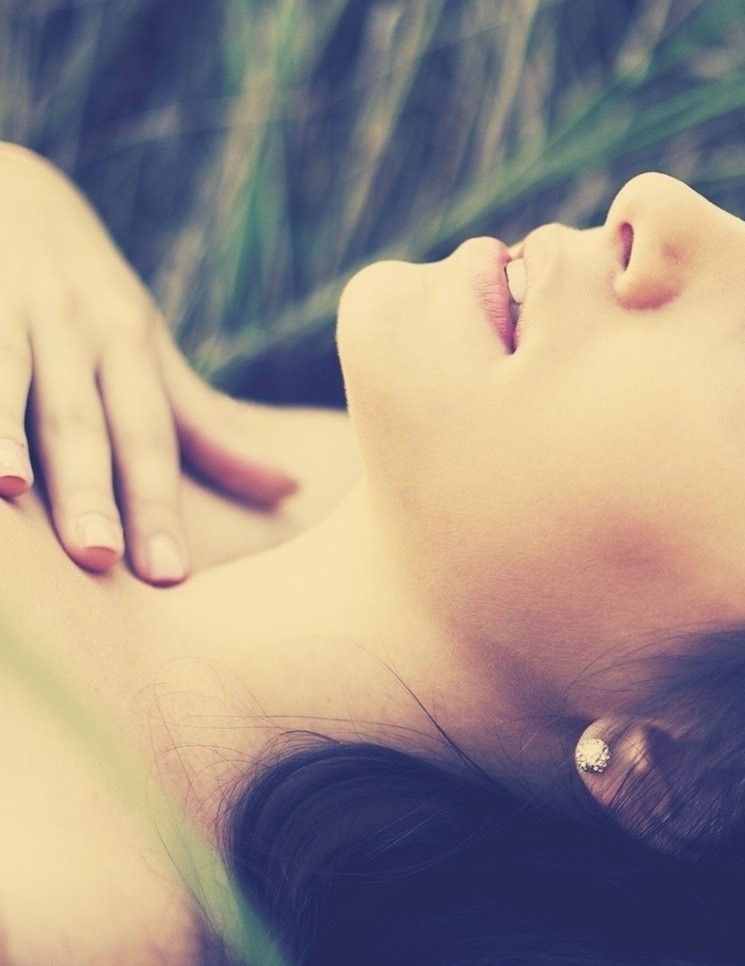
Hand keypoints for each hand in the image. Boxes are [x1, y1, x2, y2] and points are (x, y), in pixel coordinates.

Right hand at [0, 141, 300, 584]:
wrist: (4, 181)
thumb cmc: (82, 288)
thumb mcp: (146, 344)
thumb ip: (202, 422)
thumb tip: (288, 487)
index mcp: (125, 344)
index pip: (147, 438)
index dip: (157, 507)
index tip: (169, 578)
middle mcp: (67, 326)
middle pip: (79, 419)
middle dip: (90, 488)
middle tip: (100, 557)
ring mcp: (1, 308)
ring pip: (1, 378)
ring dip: (3, 434)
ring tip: (8, 489)